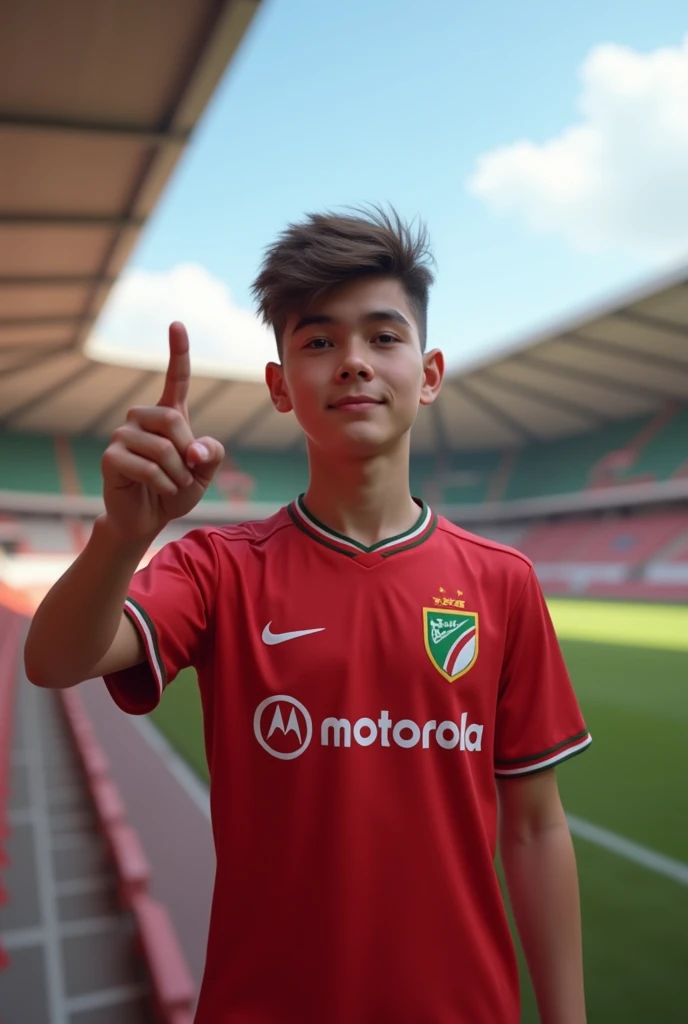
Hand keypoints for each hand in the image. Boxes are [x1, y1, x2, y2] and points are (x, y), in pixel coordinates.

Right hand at [101, 322, 224, 543]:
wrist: (148, 519)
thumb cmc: (176, 490)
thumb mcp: (206, 472)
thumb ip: (212, 454)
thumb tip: (195, 449)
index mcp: (167, 415)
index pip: (176, 379)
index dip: (178, 351)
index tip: (177, 324)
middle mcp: (141, 419)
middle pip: (172, 419)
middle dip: (188, 452)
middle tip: (190, 473)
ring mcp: (122, 436)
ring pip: (162, 448)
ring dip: (178, 474)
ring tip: (175, 485)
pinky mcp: (111, 457)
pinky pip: (147, 468)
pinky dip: (164, 485)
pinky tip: (162, 491)